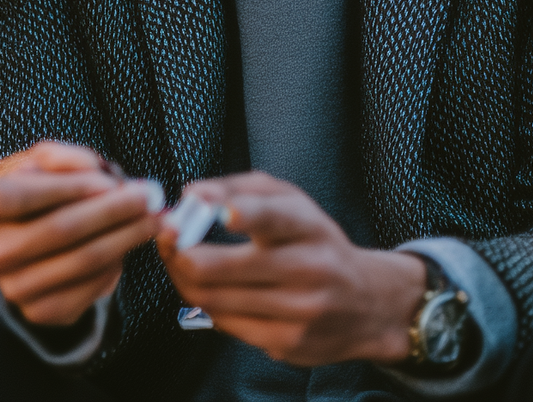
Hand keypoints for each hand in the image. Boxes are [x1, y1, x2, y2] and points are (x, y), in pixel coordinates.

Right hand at [0, 140, 159, 328]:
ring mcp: (14, 287)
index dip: (64, 187)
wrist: (33, 245)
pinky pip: (91, 286)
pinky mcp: (41, 311)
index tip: (107, 181)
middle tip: (148, 197)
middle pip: (59, 230)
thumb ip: (64, 157)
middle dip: (112, 210)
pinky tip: (129, 243)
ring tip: (154, 218)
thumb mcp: (44, 164)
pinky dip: (117, 262)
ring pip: (83, 259)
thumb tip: (93, 170)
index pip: (16, 195)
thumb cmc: (40, 193)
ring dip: (127, 236)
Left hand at [157, 172, 425, 366]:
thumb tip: (191, 194)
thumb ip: (238, 189)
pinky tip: (206, 290)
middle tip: (166, 237)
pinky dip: (206, 305)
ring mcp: (301, 310)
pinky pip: (226, 324)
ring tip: (178, 261)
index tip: (221, 212)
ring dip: (184, 278)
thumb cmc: (314, 243)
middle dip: (181, 253)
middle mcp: (310, 268)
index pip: (275, 217)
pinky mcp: (289, 343)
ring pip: (215, 299)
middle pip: (225, 267)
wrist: (366, 302)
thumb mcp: (290, 203)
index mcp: (309, 227)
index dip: (245, 213)